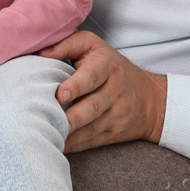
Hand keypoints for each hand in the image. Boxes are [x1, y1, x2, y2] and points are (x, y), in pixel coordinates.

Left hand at [39, 31, 166, 152]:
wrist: (150, 98)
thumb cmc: (110, 66)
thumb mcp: (93, 45)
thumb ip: (67, 44)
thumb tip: (39, 52)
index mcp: (106, 66)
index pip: (92, 77)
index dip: (76, 86)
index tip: (60, 94)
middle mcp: (114, 91)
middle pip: (92, 107)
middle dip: (71, 117)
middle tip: (51, 121)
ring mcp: (117, 115)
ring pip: (91, 129)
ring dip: (69, 135)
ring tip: (49, 136)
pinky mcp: (114, 133)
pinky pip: (92, 142)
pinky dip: (74, 146)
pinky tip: (58, 147)